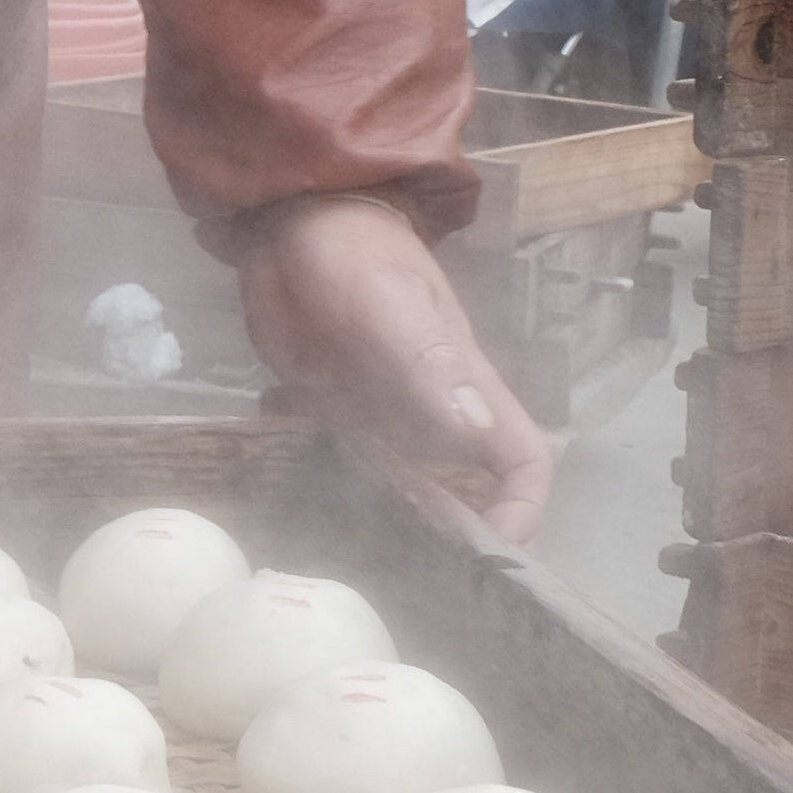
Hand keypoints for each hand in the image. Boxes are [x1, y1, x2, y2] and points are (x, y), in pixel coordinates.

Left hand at [236, 192, 553, 542]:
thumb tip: (476, 429)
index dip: (520, 511)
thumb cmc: (350, 249)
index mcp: (461, 386)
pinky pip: (332, 453)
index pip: (519, 458)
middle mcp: (429, 407)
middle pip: (458, 487)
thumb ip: (428, 361)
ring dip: (365, 509)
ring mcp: (379, 408)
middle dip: (436, 534)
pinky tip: (272, 472)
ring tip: (321, 538)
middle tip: (388, 579)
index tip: (488, 559)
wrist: (290, 213)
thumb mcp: (386, 302)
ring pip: (391, 480)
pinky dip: (308, 468)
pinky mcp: (330, 402)